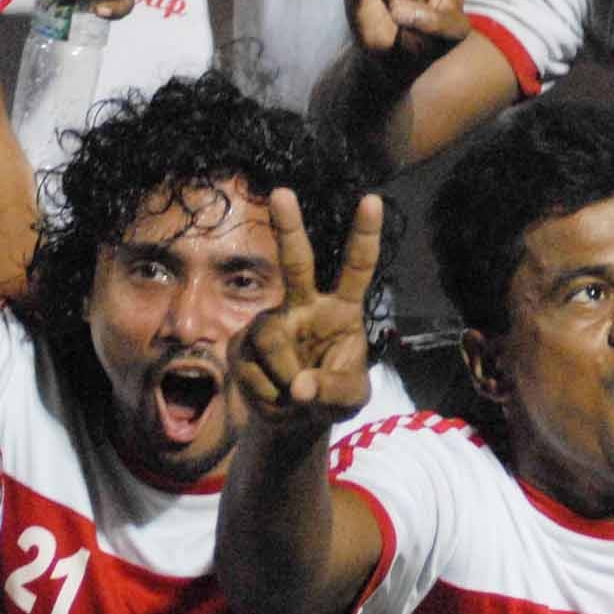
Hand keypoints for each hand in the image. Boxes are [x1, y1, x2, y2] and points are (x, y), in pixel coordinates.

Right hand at [232, 188, 383, 432]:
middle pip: (296, 261)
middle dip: (288, 226)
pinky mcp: (240, 345)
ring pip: (271, 337)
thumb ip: (333, 391)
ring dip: (284, 374)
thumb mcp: (350, 400)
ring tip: (294, 397)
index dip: (365, 234)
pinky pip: (251, 367)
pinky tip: (274, 398)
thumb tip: (299, 387)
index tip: (372, 199)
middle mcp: (305, 305)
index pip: (356, 266)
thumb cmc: (331, 397)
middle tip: (282, 192)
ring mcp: (270, 321)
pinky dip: (266, 394)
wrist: (294, 421)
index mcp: (342, 309)